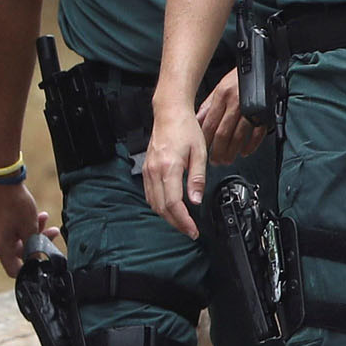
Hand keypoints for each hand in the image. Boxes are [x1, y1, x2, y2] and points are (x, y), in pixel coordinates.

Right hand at [0, 179, 52, 276]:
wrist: (5, 183)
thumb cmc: (17, 205)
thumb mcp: (30, 227)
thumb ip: (34, 246)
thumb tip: (38, 260)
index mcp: (1, 246)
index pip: (13, 269)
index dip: (29, 270)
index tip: (44, 265)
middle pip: (20, 253)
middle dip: (38, 244)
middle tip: (53, 234)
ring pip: (21, 240)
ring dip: (36, 232)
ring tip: (49, 222)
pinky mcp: (1, 224)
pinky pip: (17, 231)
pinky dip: (28, 226)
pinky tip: (41, 216)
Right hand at [140, 102, 209, 237]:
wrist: (169, 114)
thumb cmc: (186, 130)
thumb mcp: (200, 153)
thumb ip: (198, 178)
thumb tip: (196, 200)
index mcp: (169, 168)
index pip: (173, 203)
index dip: (183, 220)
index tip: (193, 230)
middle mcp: (154, 172)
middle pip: (161, 207)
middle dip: (175, 223)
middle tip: (189, 231)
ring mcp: (147, 171)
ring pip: (153, 203)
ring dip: (167, 216)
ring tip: (182, 223)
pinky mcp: (146, 170)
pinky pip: (149, 194)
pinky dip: (159, 205)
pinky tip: (170, 208)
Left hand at [196, 73, 261, 164]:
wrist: (262, 66)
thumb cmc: (240, 77)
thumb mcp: (220, 87)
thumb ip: (209, 106)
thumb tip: (197, 121)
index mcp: (222, 96)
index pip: (209, 124)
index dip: (204, 140)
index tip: (201, 151)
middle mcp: (236, 103)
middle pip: (223, 133)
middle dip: (218, 150)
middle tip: (215, 161)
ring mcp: (251, 109)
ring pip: (239, 136)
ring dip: (232, 151)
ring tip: (228, 159)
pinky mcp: (264, 113)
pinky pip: (257, 133)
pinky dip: (251, 145)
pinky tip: (245, 151)